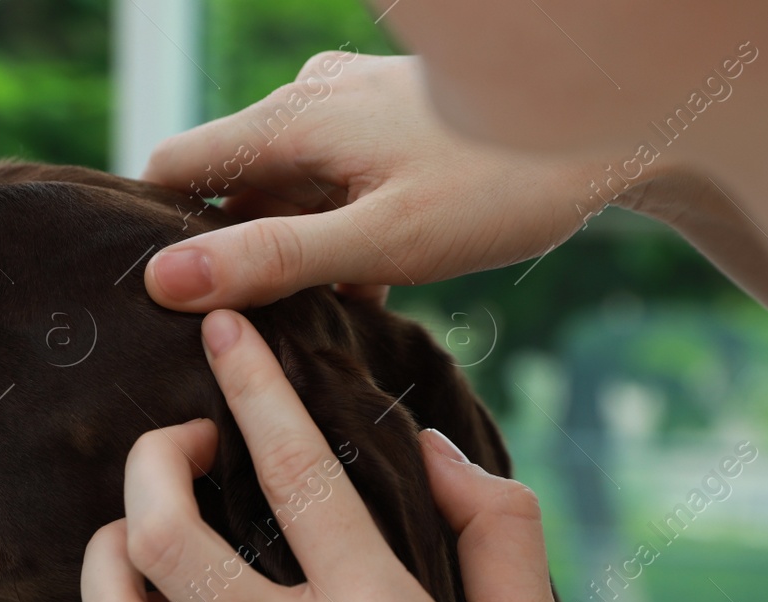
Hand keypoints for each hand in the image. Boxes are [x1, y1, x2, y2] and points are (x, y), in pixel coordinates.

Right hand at [140, 53, 603, 309]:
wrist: (614, 128)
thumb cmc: (503, 184)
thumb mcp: (381, 241)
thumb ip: (273, 259)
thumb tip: (164, 281)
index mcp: (291, 119)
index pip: (172, 167)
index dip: (153, 233)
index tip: (156, 304)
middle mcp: (309, 101)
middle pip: (229, 184)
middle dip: (232, 253)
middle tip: (246, 335)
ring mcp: (351, 111)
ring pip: (286, 190)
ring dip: (293, 251)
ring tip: (319, 320)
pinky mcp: (388, 130)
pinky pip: (332, 187)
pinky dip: (336, 236)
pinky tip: (368, 289)